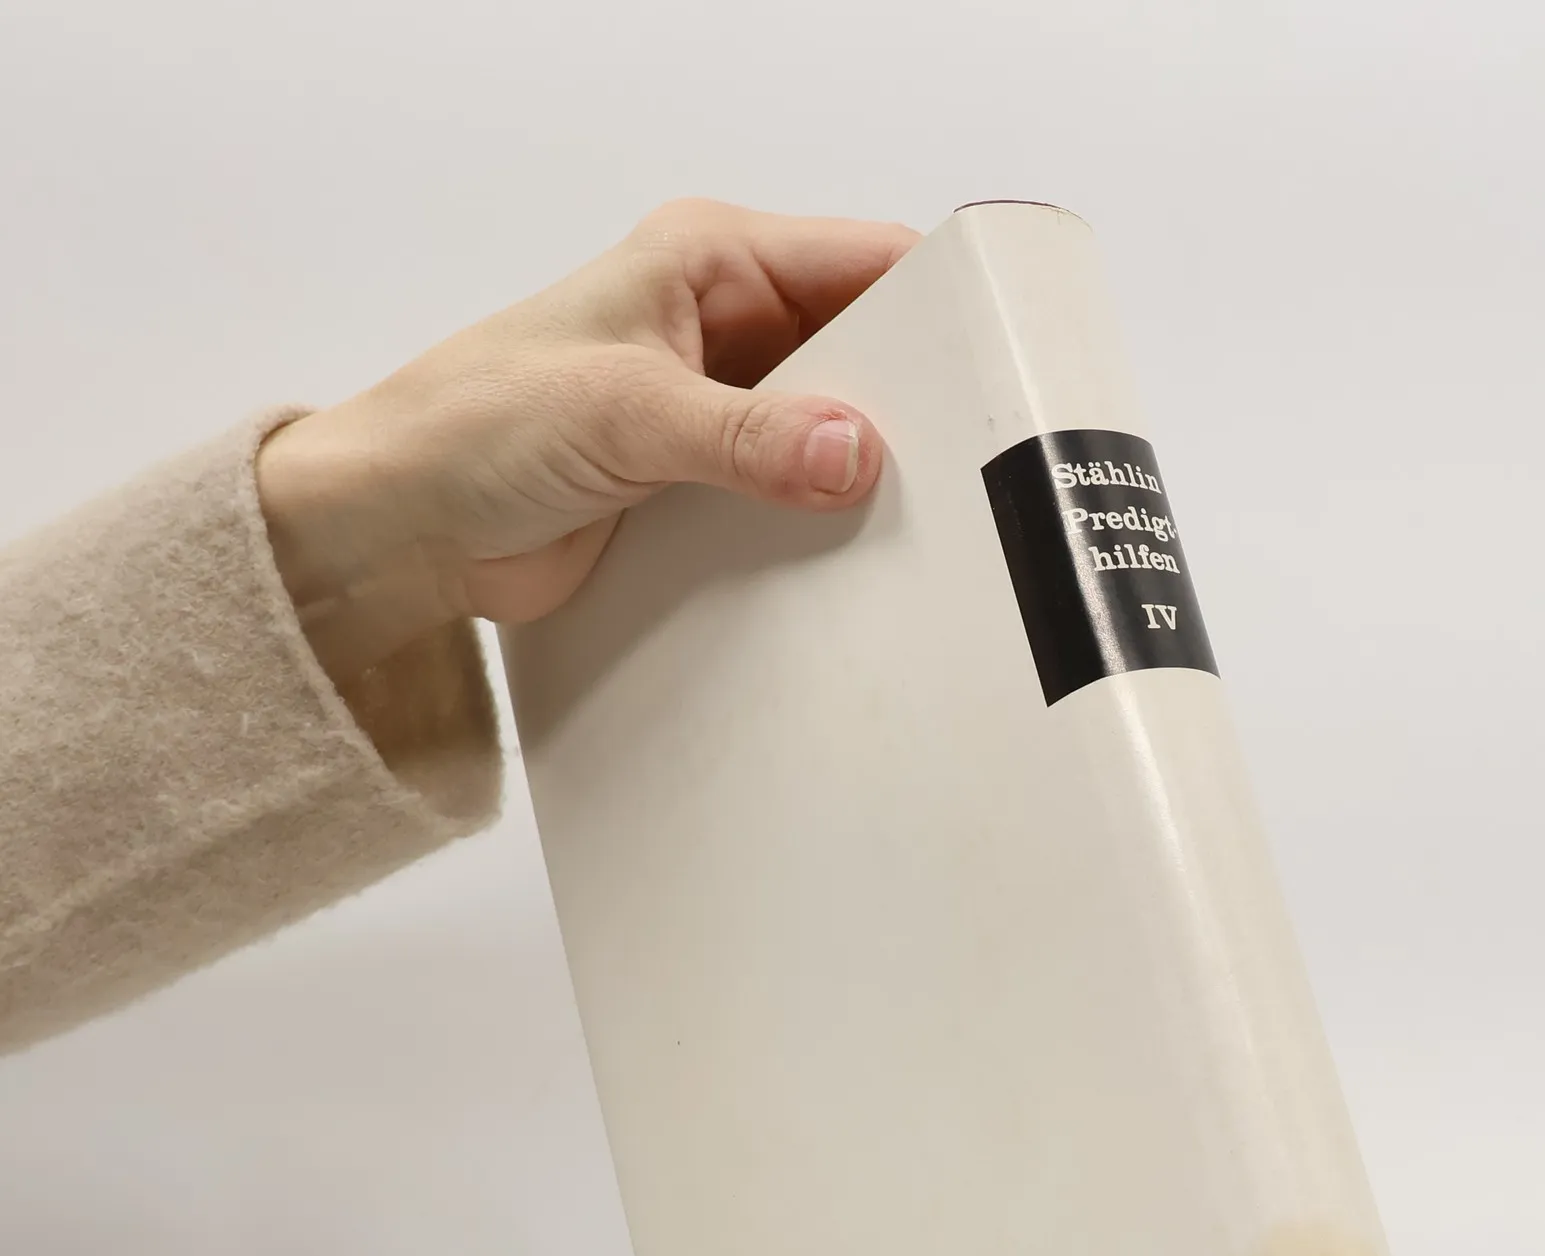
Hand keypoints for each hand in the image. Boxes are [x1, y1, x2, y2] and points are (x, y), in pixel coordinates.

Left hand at [257, 199, 918, 681]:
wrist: (401, 530)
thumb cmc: (474, 426)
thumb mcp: (622, 411)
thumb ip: (744, 434)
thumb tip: (857, 450)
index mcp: (709, 262)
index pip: (864, 262)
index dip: (940, 303)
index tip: (1005, 366)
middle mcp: (726, 329)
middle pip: (865, 353)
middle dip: (916, 404)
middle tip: (980, 472)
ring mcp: (721, 414)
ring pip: (835, 435)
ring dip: (870, 479)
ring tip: (941, 529)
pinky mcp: (707, 489)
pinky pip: (794, 501)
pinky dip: (826, 530)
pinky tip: (866, 566)